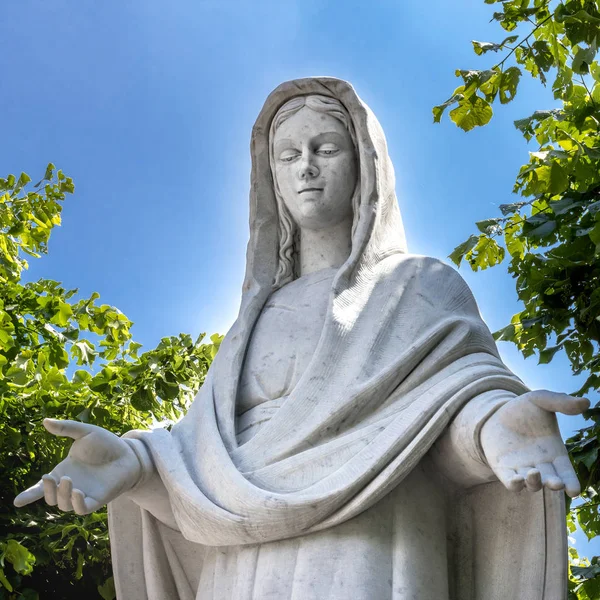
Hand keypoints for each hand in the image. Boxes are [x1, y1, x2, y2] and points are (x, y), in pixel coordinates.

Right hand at [14, 419, 141, 513]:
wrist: (129, 452)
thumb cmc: (106, 444)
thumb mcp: (85, 433)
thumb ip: (66, 428)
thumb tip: (45, 421)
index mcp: (64, 471)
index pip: (42, 487)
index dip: (29, 495)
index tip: (17, 502)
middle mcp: (71, 486)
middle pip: (50, 498)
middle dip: (46, 491)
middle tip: (51, 476)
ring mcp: (83, 494)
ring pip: (64, 505)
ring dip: (61, 495)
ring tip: (68, 480)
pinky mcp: (96, 500)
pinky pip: (81, 509)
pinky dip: (76, 504)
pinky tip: (78, 492)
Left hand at [480, 390, 588, 496]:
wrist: (495, 412)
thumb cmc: (523, 409)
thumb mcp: (541, 400)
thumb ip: (561, 402)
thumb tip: (585, 402)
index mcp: (555, 452)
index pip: (566, 473)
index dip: (571, 482)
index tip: (574, 489)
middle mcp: (541, 465)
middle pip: (551, 481)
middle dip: (554, 484)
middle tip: (556, 483)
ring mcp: (522, 469)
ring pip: (532, 484)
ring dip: (534, 483)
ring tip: (534, 473)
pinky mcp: (504, 470)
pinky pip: (511, 483)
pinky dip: (515, 484)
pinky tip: (517, 480)